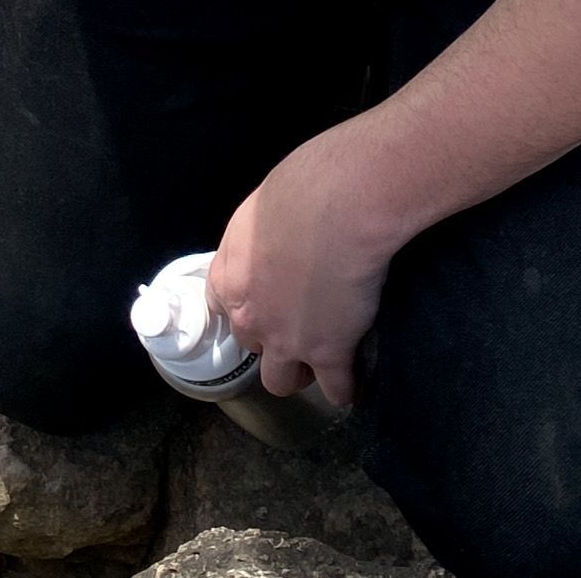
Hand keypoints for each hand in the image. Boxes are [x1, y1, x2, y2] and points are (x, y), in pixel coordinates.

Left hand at [206, 127, 398, 407]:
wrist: (337, 206)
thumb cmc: (299, 190)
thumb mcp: (257, 214)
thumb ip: (257, 244)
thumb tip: (273, 248)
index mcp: (227, 278)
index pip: (224, 312)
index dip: (249, 310)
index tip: (268, 306)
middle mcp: (249, 316)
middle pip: (253, 349)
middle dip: (273, 342)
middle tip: (301, 326)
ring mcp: (286, 340)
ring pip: (281, 381)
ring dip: (301, 374)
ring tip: (323, 363)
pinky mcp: (328, 354)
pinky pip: (336, 390)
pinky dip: (346, 388)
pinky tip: (356, 381)